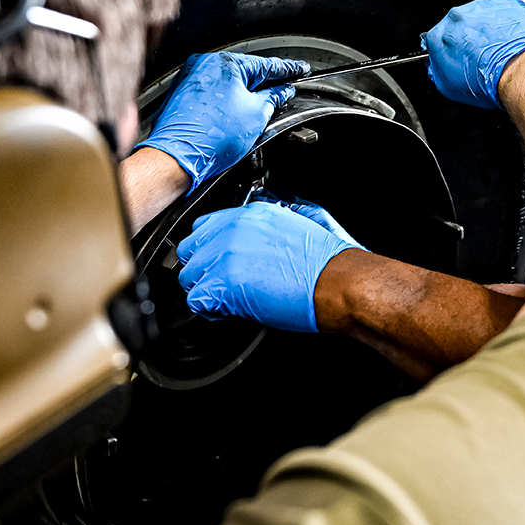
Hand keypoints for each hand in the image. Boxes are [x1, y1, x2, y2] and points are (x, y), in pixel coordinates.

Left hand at [135, 52, 308, 190]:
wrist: (177, 156)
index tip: (300, 70)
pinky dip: (225, 99)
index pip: (267, 65)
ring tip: (255, 110)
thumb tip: (282, 92)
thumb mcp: (257, 115)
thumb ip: (273, 97)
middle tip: (282, 91)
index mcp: (226, 63)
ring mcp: (191, 77)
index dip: (288, 70)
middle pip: (245, 71)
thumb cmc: (212, 137)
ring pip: (228, 81)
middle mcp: (205, 64)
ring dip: (243, 93)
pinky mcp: (182, 92)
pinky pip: (212, 90)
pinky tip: (232, 114)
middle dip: (264, 83)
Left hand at [177, 195, 366, 331]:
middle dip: (203, 268)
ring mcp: (225, 254)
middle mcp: (233, 228)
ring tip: (230, 300)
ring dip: (206, 290)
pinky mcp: (223, 282)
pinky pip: (196, 300)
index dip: (211, 249)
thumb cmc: (324, 259)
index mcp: (250, 213)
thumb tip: (253, 241)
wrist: (336, 279)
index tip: (221, 263)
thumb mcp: (294, 223)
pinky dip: (210, 310)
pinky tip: (231, 311)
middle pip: (191, 249)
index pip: (206, 227)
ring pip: (189, 276)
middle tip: (224, 284)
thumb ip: (263, 227)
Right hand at [421, 0, 524, 110]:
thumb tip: (436, 67)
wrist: (520, 70)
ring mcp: (481, 8)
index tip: (458, 57)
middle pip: (458, 25)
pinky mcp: (504, 3)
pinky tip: (512, 41)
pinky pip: (502, 11)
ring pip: (480, 16)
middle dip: (468, 39)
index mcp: (439, 36)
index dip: (449, 51)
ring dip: (487, 30)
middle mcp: (457, 17)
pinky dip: (505, 24)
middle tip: (482, 56)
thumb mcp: (449, 87)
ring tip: (500, 50)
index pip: (437, 40)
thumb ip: (436, 71)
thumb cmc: (488, 80)